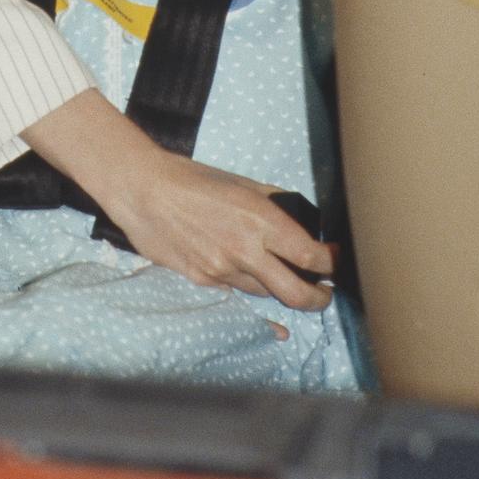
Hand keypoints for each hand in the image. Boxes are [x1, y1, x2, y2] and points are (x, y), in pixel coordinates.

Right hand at [23, 88, 334, 311]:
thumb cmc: (192, 178)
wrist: (143, 190)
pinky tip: (248, 276)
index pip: (311, 256)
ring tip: (286, 279)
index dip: (332, 263)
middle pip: (297, 294)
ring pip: (266, 294)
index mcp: (260, 221)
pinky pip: (236, 290)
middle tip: (326, 293)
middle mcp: (245, 251)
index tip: (335, 259)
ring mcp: (223, 270)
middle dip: (320, 299)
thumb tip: (298, 218)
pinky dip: (248, 285)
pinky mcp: (203, 280)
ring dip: (281, 290)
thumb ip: (272, 203)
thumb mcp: (240, 183)